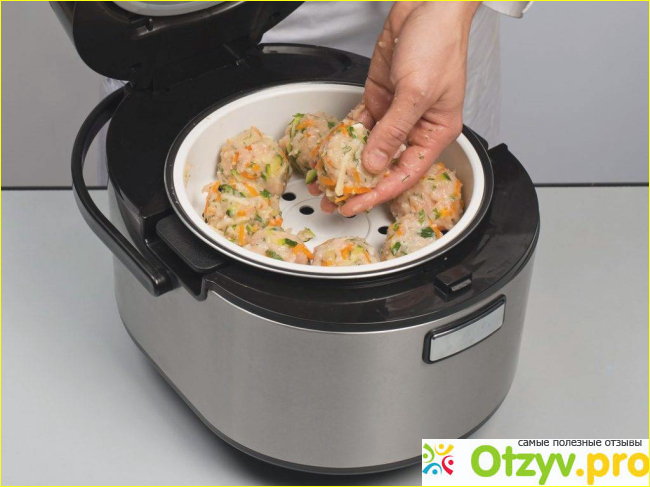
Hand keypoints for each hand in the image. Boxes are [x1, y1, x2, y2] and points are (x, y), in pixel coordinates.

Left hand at [331, 1, 478, 215]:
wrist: (427, 4)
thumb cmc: (438, 43)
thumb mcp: (416, 92)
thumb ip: (393, 131)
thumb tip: (374, 162)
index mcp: (435, 132)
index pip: (404, 173)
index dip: (379, 193)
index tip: (355, 205)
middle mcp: (415, 127)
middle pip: (384, 165)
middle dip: (358, 184)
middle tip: (334, 200)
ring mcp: (395, 113)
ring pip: (368, 147)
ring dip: (347, 163)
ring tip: (326, 181)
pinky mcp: (379, 97)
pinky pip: (359, 124)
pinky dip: (345, 136)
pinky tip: (330, 150)